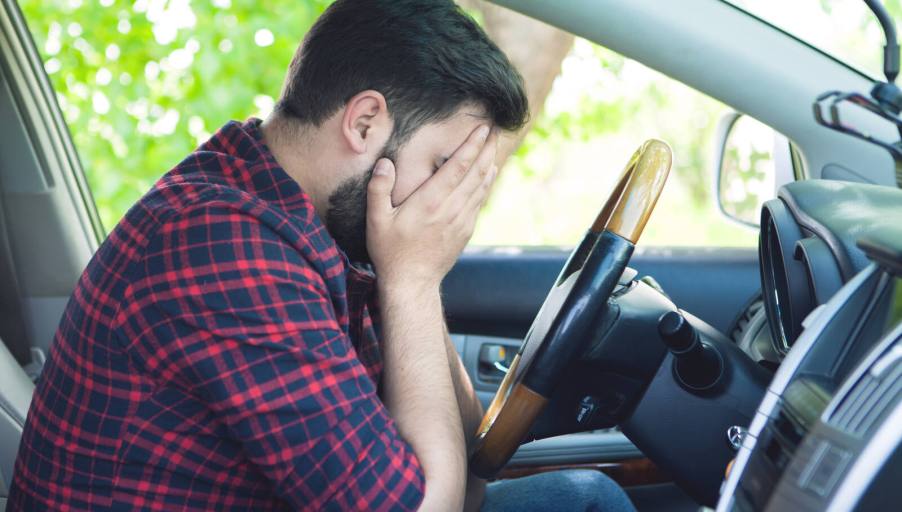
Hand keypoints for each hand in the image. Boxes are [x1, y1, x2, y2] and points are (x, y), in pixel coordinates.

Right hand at [367, 124, 498, 288]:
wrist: (412, 282)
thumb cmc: (391, 251)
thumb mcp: (376, 220)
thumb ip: (378, 189)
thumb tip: (385, 163)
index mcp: (430, 201)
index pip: (458, 167)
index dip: (472, 145)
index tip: (482, 129)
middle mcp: (450, 208)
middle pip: (476, 173)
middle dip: (486, 149)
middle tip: (495, 130)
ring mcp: (461, 220)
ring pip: (481, 186)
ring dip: (489, 164)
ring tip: (494, 146)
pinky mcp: (465, 230)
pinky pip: (480, 201)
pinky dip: (486, 184)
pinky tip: (488, 175)